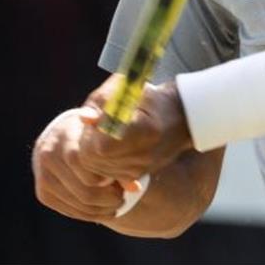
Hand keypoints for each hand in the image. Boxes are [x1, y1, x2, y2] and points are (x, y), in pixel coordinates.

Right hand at [31, 108, 127, 221]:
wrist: (63, 137)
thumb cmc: (92, 134)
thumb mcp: (105, 135)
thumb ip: (120, 156)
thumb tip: (135, 187)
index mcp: (65, 136)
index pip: (90, 168)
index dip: (110, 179)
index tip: (124, 180)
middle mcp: (48, 156)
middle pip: (85, 191)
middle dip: (109, 198)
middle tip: (123, 196)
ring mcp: (43, 176)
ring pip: (79, 204)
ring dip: (102, 209)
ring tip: (117, 202)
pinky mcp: (43, 193)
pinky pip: (71, 211)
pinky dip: (91, 214)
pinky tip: (104, 209)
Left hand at [77, 75, 193, 182]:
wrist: (180, 116)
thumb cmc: (149, 97)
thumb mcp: (124, 89)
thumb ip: (101, 102)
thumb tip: (84, 119)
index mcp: (143, 131)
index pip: (99, 146)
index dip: (91, 133)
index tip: (97, 119)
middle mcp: (143, 155)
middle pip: (93, 160)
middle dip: (87, 143)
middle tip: (97, 127)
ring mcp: (141, 168)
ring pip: (97, 170)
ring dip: (93, 152)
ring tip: (106, 134)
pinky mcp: (138, 175)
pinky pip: (107, 174)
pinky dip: (102, 161)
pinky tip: (113, 145)